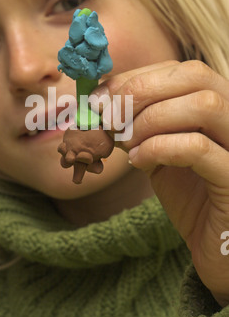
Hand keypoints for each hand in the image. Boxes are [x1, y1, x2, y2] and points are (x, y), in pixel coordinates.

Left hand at [94, 60, 228, 306]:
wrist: (219, 246)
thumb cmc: (190, 195)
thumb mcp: (160, 151)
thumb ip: (139, 125)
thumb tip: (102, 103)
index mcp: (221, 106)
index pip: (183, 70)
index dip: (137, 78)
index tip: (100, 97)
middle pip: (196, 75)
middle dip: (141, 90)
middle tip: (109, 116)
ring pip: (204, 105)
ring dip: (151, 119)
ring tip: (126, 141)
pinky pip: (199, 148)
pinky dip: (159, 148)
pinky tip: (138, 161)